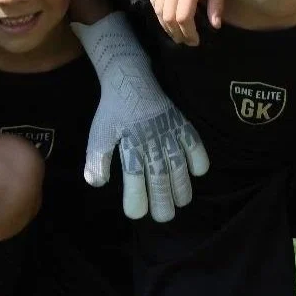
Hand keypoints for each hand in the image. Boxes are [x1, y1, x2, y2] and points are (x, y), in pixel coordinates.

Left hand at [74, 12, 210, 221]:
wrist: (129, 78)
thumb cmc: (113, 111)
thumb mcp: (99, 134)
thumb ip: (97, 159)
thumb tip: (96, 183)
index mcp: (128, 144)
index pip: (133, 176)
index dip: (136, 197)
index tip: (136, 214)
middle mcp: (150, 140)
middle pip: (159, 176)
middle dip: (162, 200)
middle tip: (164, 217)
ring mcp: (168, 132)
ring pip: (178, 164)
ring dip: (181, 186)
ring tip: (181, 202)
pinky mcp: (180, 123)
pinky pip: (194, 142)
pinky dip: (198, 158)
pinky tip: (197, 172)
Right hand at [149, 0, 227, 45]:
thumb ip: (216, 3)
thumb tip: (215, 26)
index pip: (183, 18)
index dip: (188, 33)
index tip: (196, 41)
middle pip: (168, 17)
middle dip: (177, 33)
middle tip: (186, 41)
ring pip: (158, 9)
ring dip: (166, 25)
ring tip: (177, 33)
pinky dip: (158, 11)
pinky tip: (166, 17)